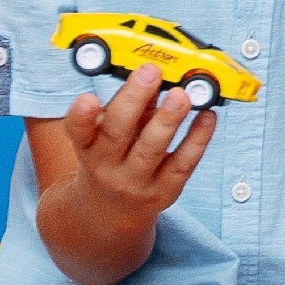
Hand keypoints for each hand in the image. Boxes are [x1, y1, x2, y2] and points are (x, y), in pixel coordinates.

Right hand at [63, 65, 217, 219]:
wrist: (114, 212)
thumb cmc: (113, 159)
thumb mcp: (107, 135)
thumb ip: (129, 107)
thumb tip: (154, 76)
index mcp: (87, 147)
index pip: (78, 130)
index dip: (82, 115)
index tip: (89, 97)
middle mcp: (107, 167)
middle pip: (117, 133)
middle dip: (134, 100)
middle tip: (151, 72)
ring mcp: (136, 182)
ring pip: (151, 149)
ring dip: (168, 119)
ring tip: (181, 95)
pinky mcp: (165, 191)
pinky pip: (184, 163)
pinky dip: (198, 138)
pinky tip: (207, 116)